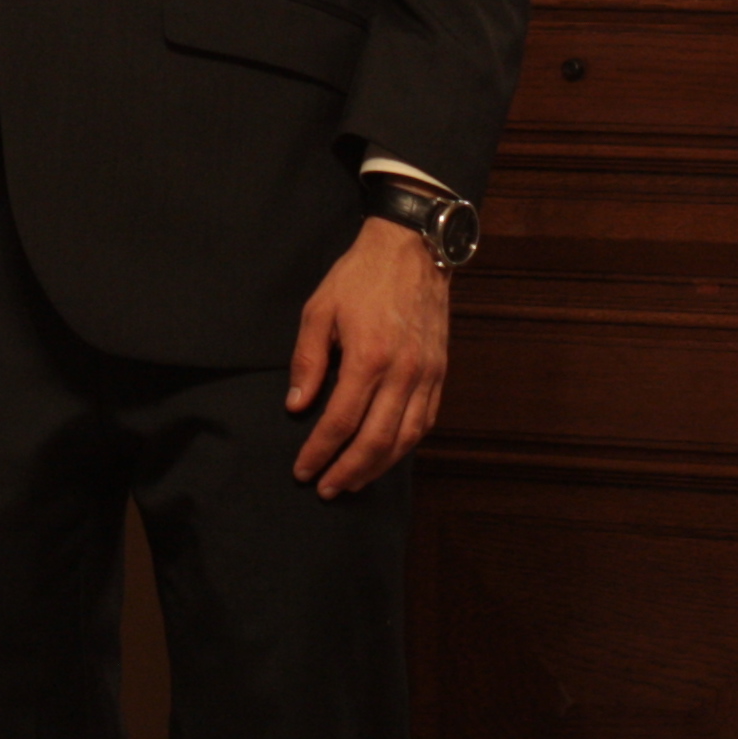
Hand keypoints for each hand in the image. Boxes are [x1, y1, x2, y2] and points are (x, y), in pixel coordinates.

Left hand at [285, 215, 450, 496]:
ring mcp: (426, 374)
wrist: (412, 249)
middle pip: (376, 440)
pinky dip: (406, 445)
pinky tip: (387, 455)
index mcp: (368, 357)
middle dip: (348, 471)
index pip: (341, 421)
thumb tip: (297, 405)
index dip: (320, 451)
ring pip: (406, 438)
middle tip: (326, 489)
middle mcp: (403, 372)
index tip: (303, 470)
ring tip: (354, 482)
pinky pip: (426, 421)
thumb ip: (307, 360)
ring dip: (378, 467)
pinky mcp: (440, 372)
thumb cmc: (360, 277)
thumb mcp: (319, 309)